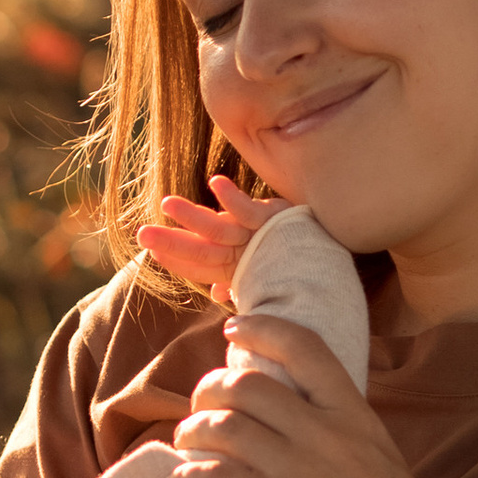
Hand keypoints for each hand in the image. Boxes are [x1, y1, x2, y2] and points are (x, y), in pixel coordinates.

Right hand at [134, 173, 288, 303]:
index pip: (200, 265)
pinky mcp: (273, 220)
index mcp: (239, 269)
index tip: (151, 251)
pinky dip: (234, 198)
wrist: (334, 262)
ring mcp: (258, 237)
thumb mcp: (262, 272)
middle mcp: (245, 254)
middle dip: (173, 243)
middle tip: (144, 235)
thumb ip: (236, 279)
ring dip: (193, 217)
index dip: (176, 259)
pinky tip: (216, 184)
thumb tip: (215, 293)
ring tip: (168, 205)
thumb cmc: (295, 266)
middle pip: (203, 251)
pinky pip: (250, 209)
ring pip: (219, 230)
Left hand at [164, 310, 467, 477]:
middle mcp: (328, 434)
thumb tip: (303, 435)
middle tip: (200, 409)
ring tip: (185, 448)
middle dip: (210, 390)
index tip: (234, 328)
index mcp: (358, 418)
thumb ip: (345, 444)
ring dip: (190, 433)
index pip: (307, 348)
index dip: (263, 329)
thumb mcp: (383, 469)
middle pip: (248, 384)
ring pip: (223, 426)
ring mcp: (302, 470)